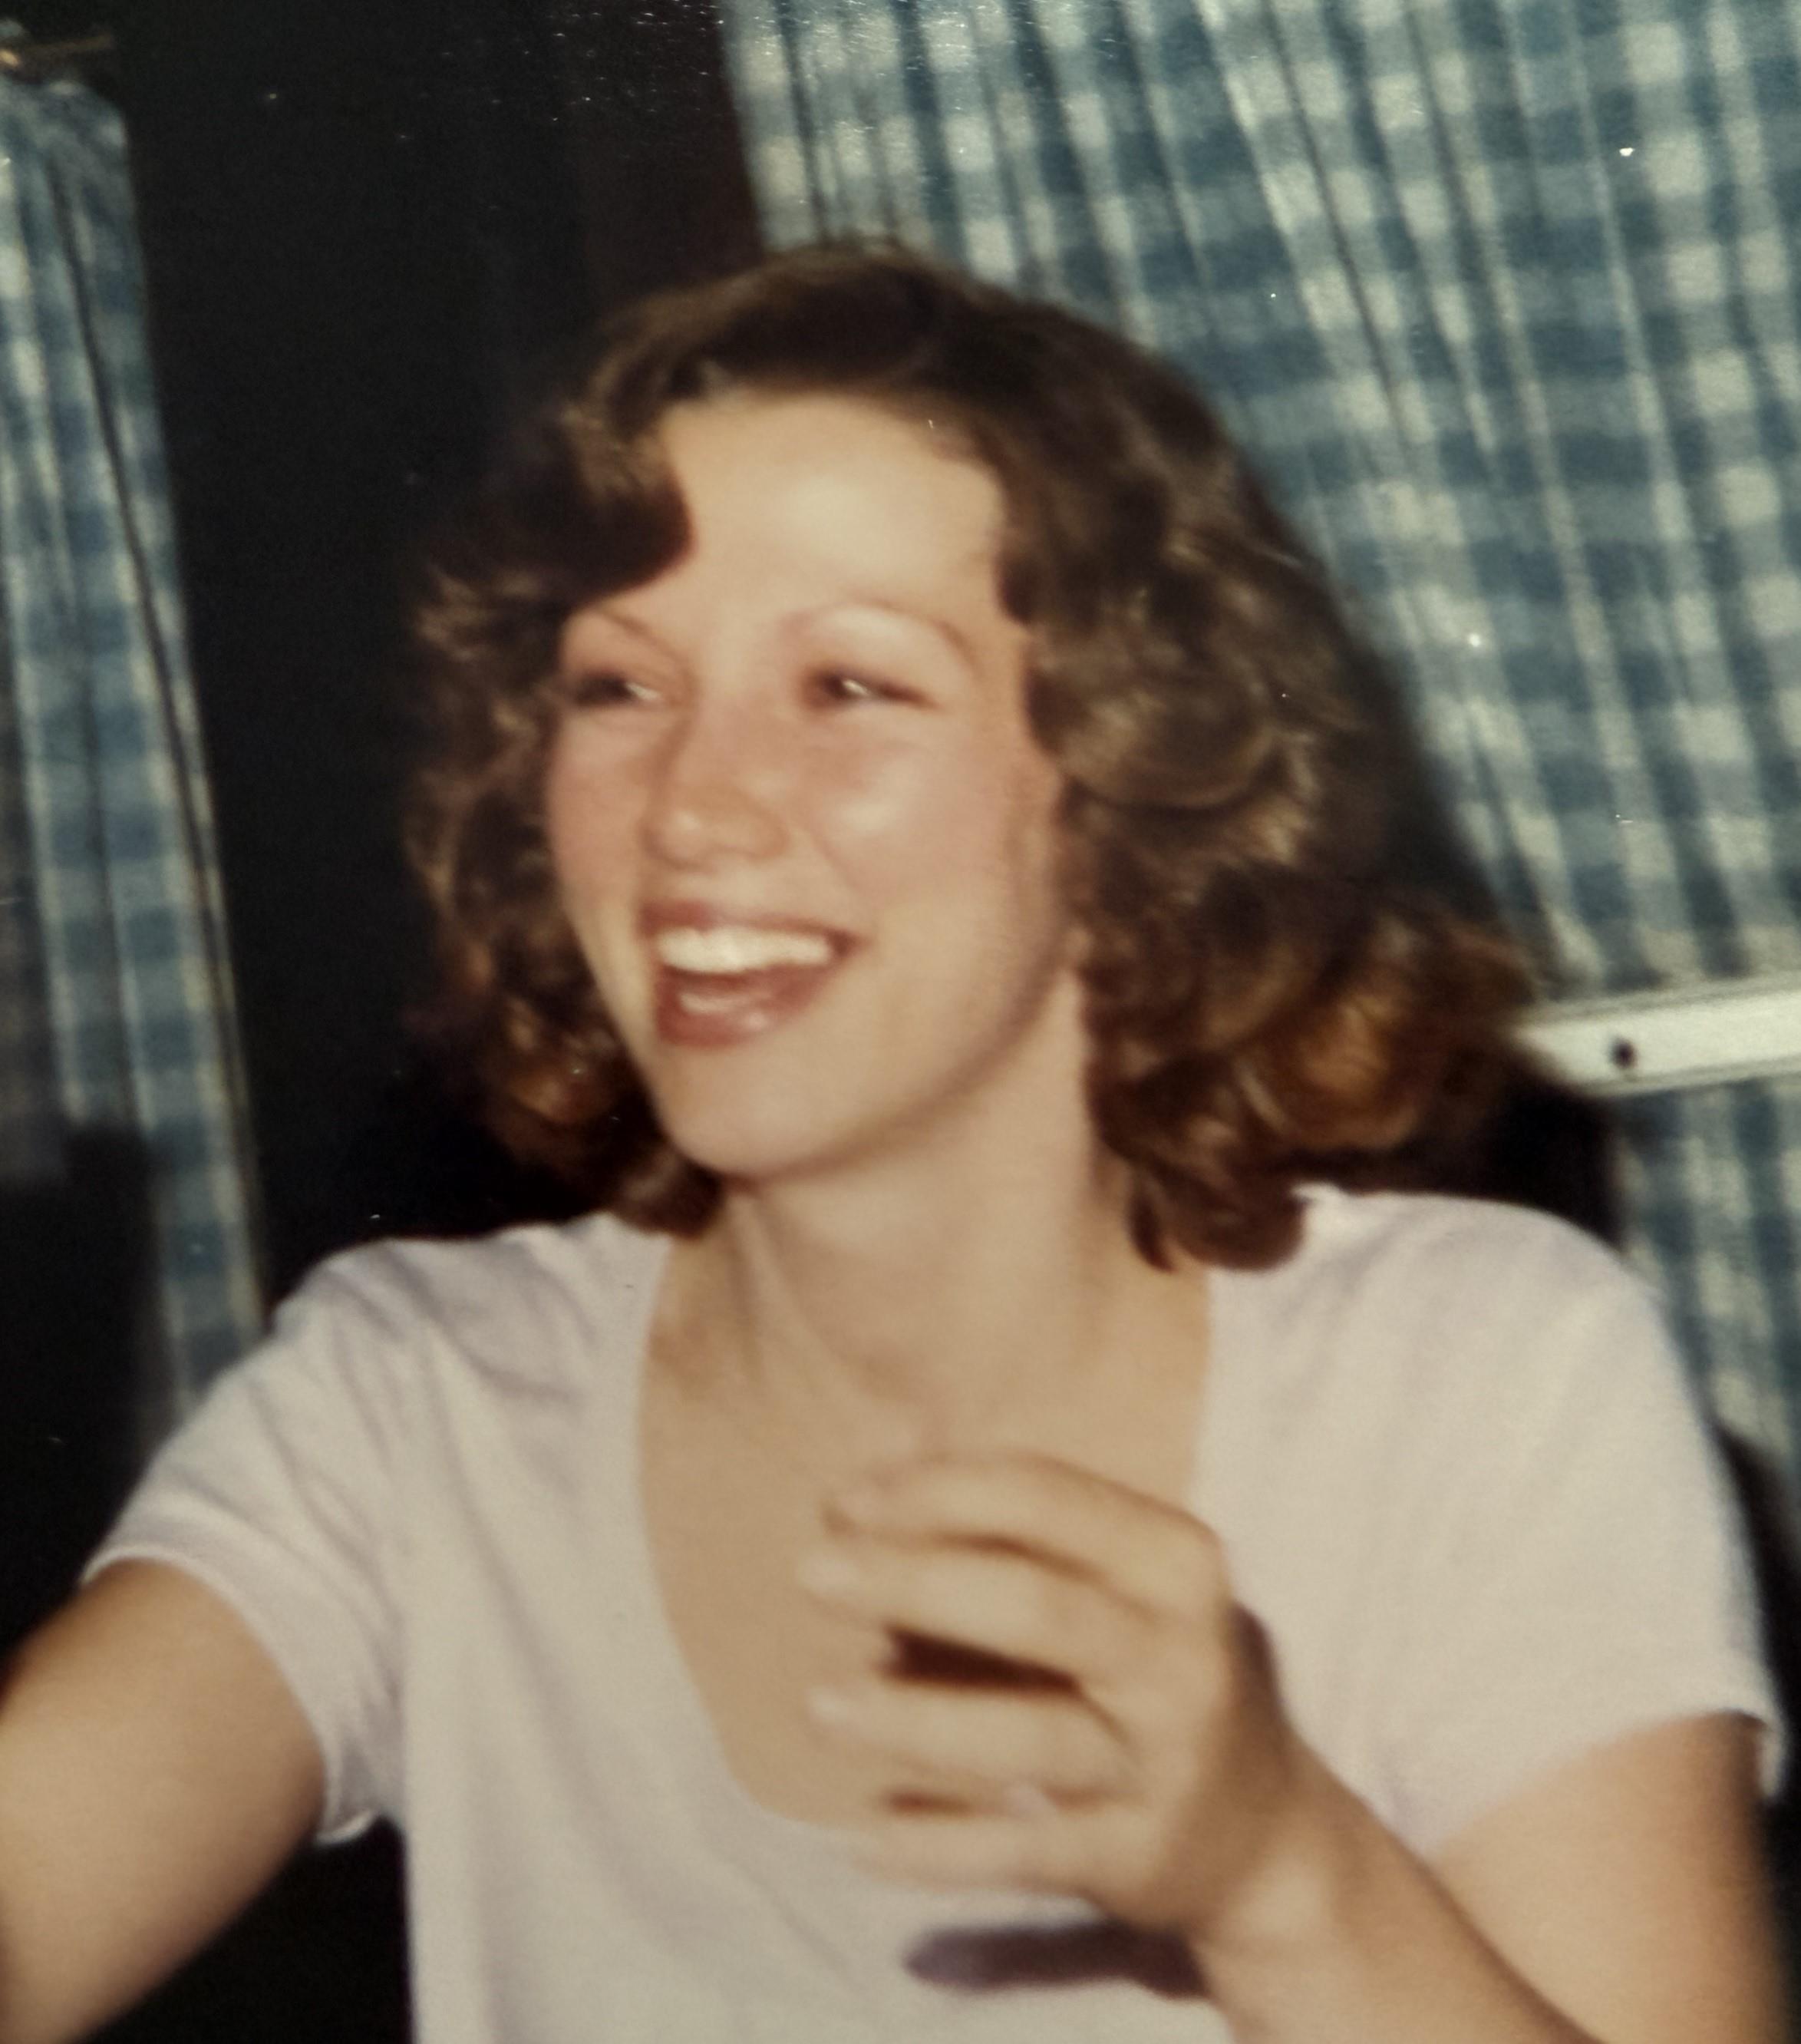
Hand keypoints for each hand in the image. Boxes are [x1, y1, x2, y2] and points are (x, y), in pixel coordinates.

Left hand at [797, 1450, 1312, 1945]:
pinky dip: (944, 1848)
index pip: (1047, 1497)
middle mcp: (1183, 1655)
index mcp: (1174, 1560)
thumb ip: (997, 1542)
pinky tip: (866, 1836)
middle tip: (810, 1574)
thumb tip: (848, 1509)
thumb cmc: (1143, 1670)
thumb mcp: (1108, 1587)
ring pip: (1030, 1737)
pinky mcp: (1138, 1856)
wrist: (1262, 1834)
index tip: (843, 1502)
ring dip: (916, 1720)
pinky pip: (1028, 1853)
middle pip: (1038, 1606)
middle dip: (916, 1583)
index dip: (938, 1491)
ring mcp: (1167, 1761)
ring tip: (819, 1705)